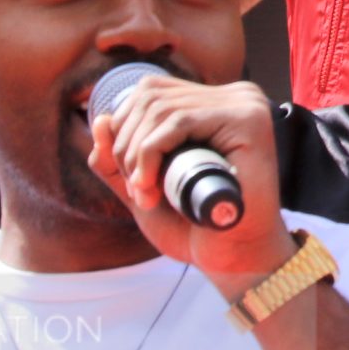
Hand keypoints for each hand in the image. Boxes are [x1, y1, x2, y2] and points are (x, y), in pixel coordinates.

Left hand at [87, 75, 293, 293]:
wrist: (233, 257)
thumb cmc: (194, 224)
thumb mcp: (143, 186)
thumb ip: (116, 158)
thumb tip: (99, 119)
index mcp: (214, 103)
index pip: (150, 92)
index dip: (124, 132)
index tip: (130, 179)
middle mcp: (235, 96)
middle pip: (150, 97)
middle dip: (126, 146)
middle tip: (137, 190)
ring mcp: (245, 105)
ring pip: (160, 109)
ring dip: (137, 156)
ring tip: (145, 194)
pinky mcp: (249, 121)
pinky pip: (179, 121)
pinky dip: (151, 153)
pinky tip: (150, 186)